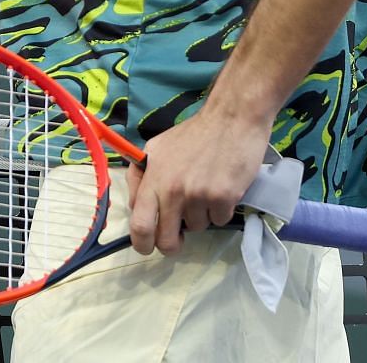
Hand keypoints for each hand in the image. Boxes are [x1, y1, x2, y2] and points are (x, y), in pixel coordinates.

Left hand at [125, 106, 272, 255]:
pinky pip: (218, 221)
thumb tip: (135, 206)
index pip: (139, 224)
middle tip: (178, 239)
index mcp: (153, 177)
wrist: (231, 120)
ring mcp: (198, 195)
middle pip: (166, 240)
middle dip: (171, 246)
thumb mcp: (157, 148)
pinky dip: (220, 211)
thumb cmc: (194, 135)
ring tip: (205, 190)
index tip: (147, 246)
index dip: (141, 243)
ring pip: (196, 228)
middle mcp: (172, 189)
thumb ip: (142, 176)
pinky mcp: (223, 198)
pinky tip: (221, 188)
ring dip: (200, 217)